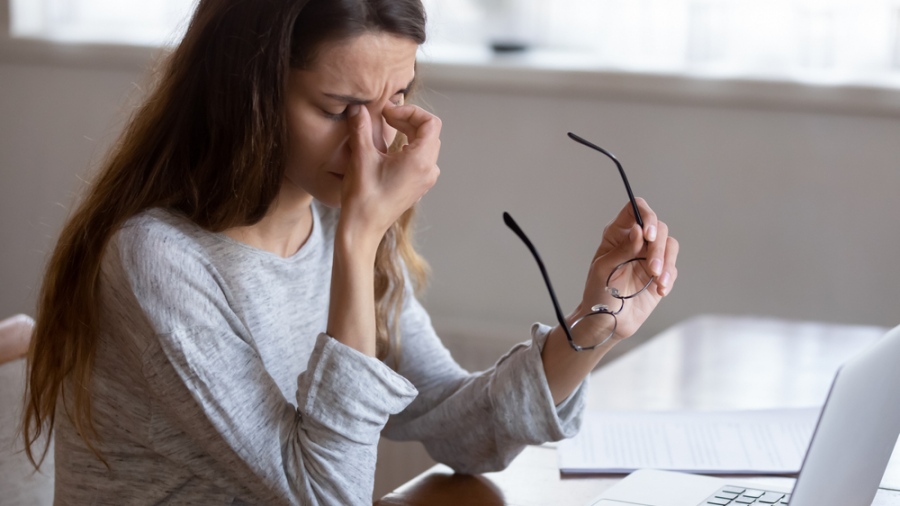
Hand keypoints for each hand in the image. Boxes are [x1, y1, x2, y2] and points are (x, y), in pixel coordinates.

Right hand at [339, 103, 440, 245]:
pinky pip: (421, 159)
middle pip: (429, 132)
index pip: (430, 122)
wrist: (363, 229)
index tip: (388, 112)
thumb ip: (361, 127)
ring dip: (408, 132)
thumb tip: (357, 107)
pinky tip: (388, 150)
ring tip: (387, 129)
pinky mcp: (418, 186)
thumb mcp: (361, 157)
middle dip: (408, 119)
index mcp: (421, 161)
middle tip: (384, 117)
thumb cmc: (363, 197)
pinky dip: (408, 147)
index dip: (410, 111)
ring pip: (426, 145)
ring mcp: (425, 180)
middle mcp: (429, 170)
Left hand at [576, 198, 678, 340]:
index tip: (649, 235)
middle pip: (659, 227)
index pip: (635, 209)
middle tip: (652, 268)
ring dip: (667, 262)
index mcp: (617, 234)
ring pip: (670, 245)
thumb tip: (638, 230)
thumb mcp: (604, 269)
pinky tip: (660, 290)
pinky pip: (673, 267)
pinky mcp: (660, 274)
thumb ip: (622, 249)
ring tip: (657, 280)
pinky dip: (669, 277)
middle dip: (658, 248)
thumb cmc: (598, 293)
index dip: (646, 216)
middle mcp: (635, 241)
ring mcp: (649, 257)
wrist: (607, 321)